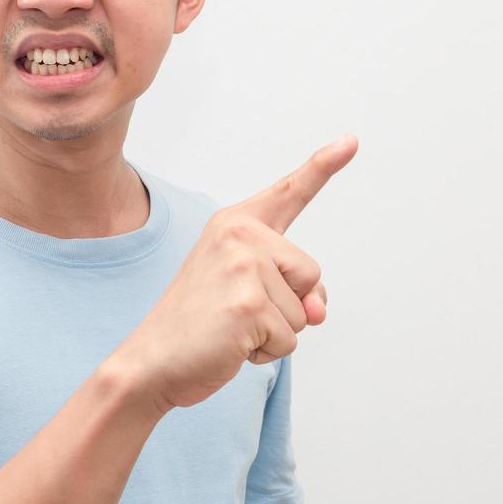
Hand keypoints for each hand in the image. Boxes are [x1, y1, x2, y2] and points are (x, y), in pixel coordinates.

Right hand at [111, 134, 357, 412]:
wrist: (151, 362)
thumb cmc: (200, 326)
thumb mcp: (249, 293)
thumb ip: (293, 289)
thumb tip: (318, 310)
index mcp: (235, 223)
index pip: (289, 193)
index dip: (324, 166)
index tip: (351, 141)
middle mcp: (240, 235)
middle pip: (310, 274)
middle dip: (286, 306)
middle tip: (235, 313)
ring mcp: (244, 266)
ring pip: (303, 312)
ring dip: (274, 333)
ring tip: (230, 328)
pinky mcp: (248, 304)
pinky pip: (289, 339)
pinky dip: (265, 353)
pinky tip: (229, 344)